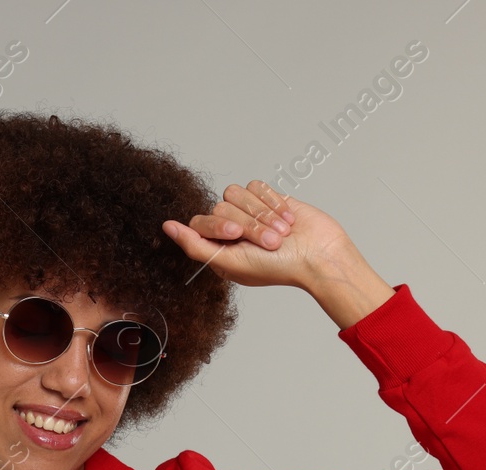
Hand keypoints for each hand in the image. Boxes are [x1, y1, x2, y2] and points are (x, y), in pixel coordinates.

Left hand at [163, 180, 356, 289]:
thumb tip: (167, 226)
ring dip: (262, 213)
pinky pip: (256, 185)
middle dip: (249, 224)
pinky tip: (287, 219)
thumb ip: (195, 246)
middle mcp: (230, 230)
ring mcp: (249, 212)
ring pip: (237, 192)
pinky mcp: (268, 198)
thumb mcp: (230, 263)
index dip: (219, 225)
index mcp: (217, 248)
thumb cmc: (277, 267)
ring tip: (280, 233)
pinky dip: (273, 202)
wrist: (319, 256)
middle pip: (220, 206)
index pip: (200, 222)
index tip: (237, 235)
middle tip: (269, 242)